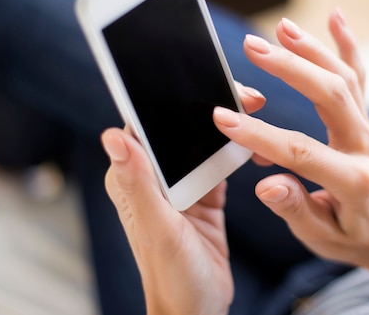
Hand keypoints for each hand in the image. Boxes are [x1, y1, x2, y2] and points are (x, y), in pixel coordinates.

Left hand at [102, 83, 264, 314]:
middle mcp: (154, 177)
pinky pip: (221, 161)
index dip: (168, 97)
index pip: (145, 125)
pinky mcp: (205, 194)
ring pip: (202, 140)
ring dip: (226, 122)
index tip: (198, 77)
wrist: (198, 310)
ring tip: (255, 105)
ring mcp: (182, 184)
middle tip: (244, 93)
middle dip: (207, 103)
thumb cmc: (173, 278)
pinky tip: (256, 138)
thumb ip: (138, 182)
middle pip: (178, 126)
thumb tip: (112, 134)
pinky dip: (238, 148)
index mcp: (133, 179)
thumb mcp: (159, 229)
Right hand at [213, 10, 368, 274]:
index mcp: (353, 181)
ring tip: (280, 27)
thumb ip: (296, 210)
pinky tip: (335, 17)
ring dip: (312, 49)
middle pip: (331, 96)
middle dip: (290, 68)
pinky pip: (359, 76)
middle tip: (253, 47)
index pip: (302, 151)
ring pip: (344, 78)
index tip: (224, 119)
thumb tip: (267, 185)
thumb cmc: (352, 235)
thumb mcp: (321, 237)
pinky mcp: (363, 117)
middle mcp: (364, 146)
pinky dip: (348, 45)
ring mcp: (366, 128)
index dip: (260, 135)